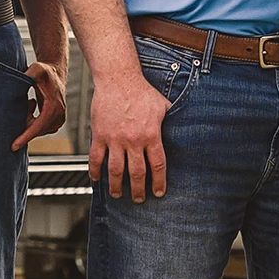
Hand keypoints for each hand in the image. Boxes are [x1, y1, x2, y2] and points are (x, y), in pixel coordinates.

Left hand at [11, 60, 68, 150]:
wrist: (55, 73)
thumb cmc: (44, 72)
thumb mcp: (36, 69)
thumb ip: (29, 74)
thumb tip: (20, 80)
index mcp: (54, 107)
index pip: (38, 126)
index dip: (25, 136)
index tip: (14, 146)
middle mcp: (59, 116)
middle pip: (36, 130)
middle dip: (24, 123)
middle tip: (23, 104)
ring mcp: (59, 120)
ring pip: (37, 130)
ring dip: (29, 120)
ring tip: (29, 102)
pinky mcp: (56, 121)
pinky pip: (40, 128)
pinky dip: (32, 120)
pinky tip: (32, 105)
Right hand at [88, 73, 168, 201]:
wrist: (119, 79)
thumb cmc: (141, 91)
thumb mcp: (163, 106)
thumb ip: (170, 121)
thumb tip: (183, 129)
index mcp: (151, 135)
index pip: (157, 166)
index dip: (158, 182)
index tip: (158, 192)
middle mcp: (133, 140)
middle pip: (136, 173)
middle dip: (138, 190)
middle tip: (138, 199)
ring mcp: (115, 139)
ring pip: (115, 170)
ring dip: (116, 186)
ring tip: (117, 194)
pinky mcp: (99, 135)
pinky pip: (96, 158)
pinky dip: (95, 171)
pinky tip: (96, 179)